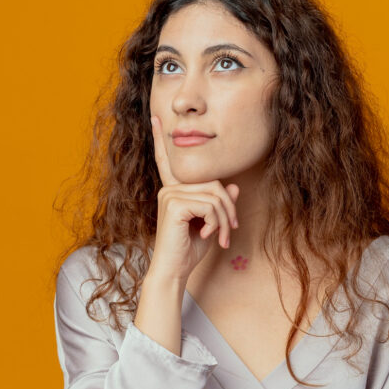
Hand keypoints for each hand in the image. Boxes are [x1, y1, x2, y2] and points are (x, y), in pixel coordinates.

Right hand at [148, 114, 239, 281]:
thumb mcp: (209, 223)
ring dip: (225, 219)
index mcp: (174, 190)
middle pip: (214, 184)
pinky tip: (206, 235)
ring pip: (215, 196)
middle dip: (229, 208)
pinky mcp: (173, 204)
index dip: (160, 139)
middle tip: (231, 230)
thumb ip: (219, 203)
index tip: (156, 118)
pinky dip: (216, 223)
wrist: (174, 270)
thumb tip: (233, 185)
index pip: (167, 161)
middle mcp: (169, 188)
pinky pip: (209, 205)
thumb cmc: (189, 249)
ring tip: (222, 237)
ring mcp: (170, 195)